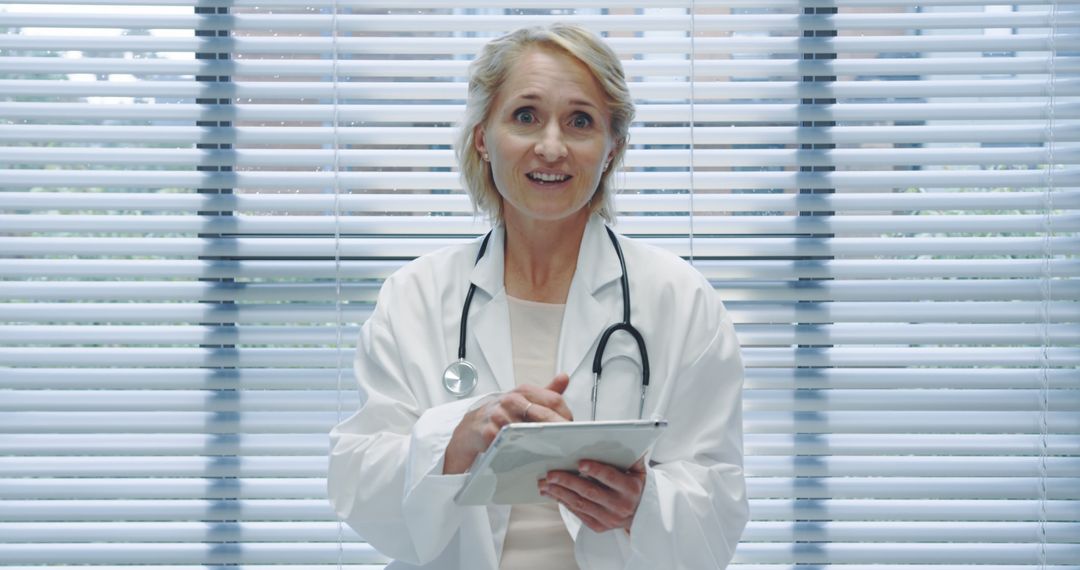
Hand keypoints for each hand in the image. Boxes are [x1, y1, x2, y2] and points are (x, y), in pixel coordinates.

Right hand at [443, 374, 572, 473]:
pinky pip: (510, 442)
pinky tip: (527, 454)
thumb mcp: (523, 401)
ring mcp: (499, 415)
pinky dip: (520, 449)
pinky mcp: (488, 432)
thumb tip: (564, 377)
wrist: (470, 429)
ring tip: (549, 450)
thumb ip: (546, 392)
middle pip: (543, 415)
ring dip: (539, 442)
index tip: (571, 428)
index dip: (565, 416)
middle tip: (568, 442)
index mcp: (523, 392)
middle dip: (557, 430)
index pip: (553, 400)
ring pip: (528, 430)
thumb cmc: (500, 415)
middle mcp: (511, 400)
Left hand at [539, 458, 645, 533]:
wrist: (641, 514)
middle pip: (589, 492)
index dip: (595, 470)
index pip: (611, 478)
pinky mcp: (599, 526)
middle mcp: (620, 506)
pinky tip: (553, 493)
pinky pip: (578, 513)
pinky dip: (564, 502)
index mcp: (630, 489)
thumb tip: (624, 438)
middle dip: (567, 481)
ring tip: (545, 484)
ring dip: (559, 493)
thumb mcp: (640, 471)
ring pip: (580, 504)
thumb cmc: (636, 488)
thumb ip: (631, 456)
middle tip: (551, 474)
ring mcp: (608, 518)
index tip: (580, 463)